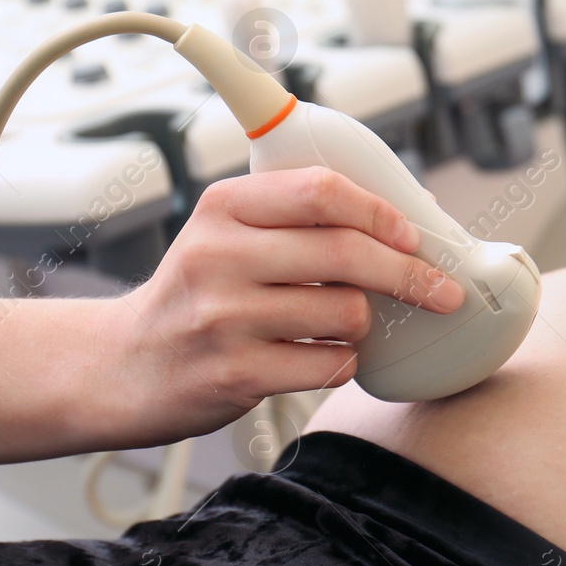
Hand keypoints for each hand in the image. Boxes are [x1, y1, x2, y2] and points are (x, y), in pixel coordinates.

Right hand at [99, 167, 465, 446]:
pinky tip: (319, 359)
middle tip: (441, 292)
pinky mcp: (235, 374)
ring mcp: (224, 317)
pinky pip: (329, 366)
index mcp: (222, 207)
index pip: (321, 191)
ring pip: (345, 313)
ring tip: (337, 327)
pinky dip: (341, 364)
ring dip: (361, 324)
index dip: (380, 213)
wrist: (123, 367)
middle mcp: (218, 256)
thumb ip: (290, 218)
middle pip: (345, 253)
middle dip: (409, 275)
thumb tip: (399, 220)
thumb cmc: (193, 296)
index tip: (413, 235)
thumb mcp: (223, 234)